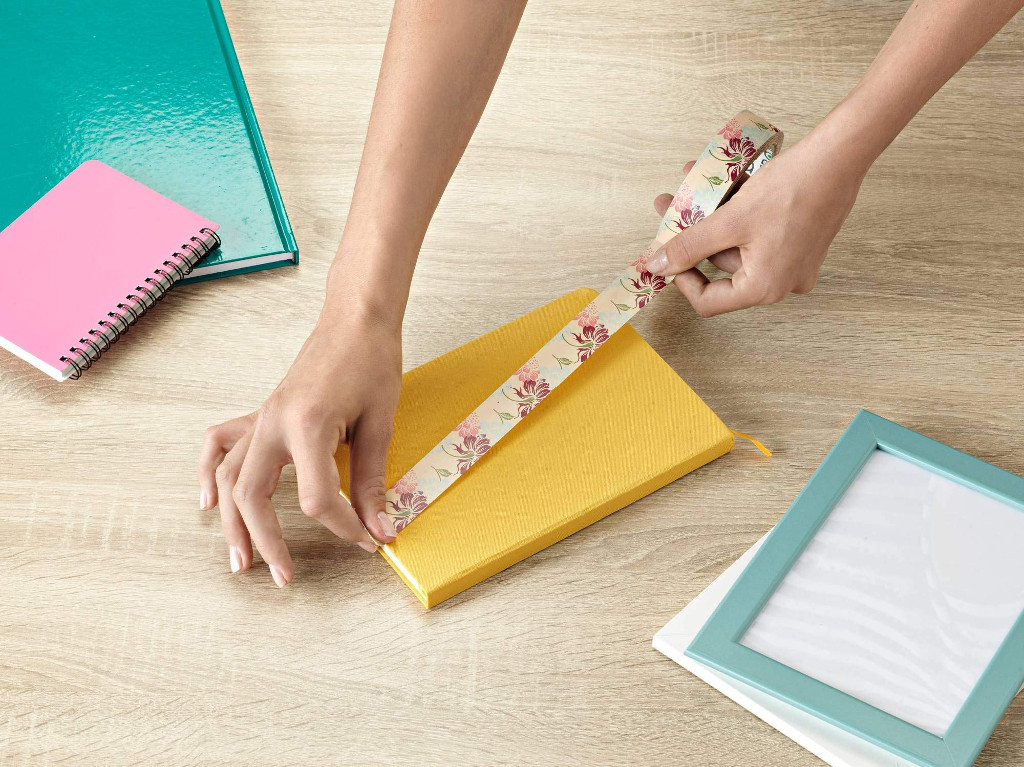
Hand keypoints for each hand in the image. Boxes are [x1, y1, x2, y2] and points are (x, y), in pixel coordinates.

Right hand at [198, 297, 401, 586]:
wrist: (356, 318)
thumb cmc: (371, 361)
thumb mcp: (379, 423)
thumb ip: (373, 480)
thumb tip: (380, 528)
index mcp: (306, 426)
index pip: (317, 499)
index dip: (345, 527)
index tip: (369, 541)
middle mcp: (274, 424)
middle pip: (255, 497)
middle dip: (268, 542)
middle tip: (284, 577)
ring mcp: (263, 418)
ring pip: (232, 478)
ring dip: (232, 522)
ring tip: (240, 561)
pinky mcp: (264, 413)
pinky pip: (223, 444)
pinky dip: (211, 472)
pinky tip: (208, 499)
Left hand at [647, 125, 866, 316]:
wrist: (837, 158)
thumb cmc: (790, 190)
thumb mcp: (729, 221)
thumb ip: (690, 246)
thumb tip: (657, 267)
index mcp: (764, 288)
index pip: (708, 301)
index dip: (682, 277)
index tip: (667, 252)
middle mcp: (782, 284)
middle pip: (722, 267)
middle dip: (695, 233)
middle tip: (673, 203)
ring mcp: (794, 264)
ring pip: (738, 245)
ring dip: (713, 215)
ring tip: (696, 182)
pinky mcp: (800, 243)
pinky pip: (757, 235)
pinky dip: (738, 213)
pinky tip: (725, 183)